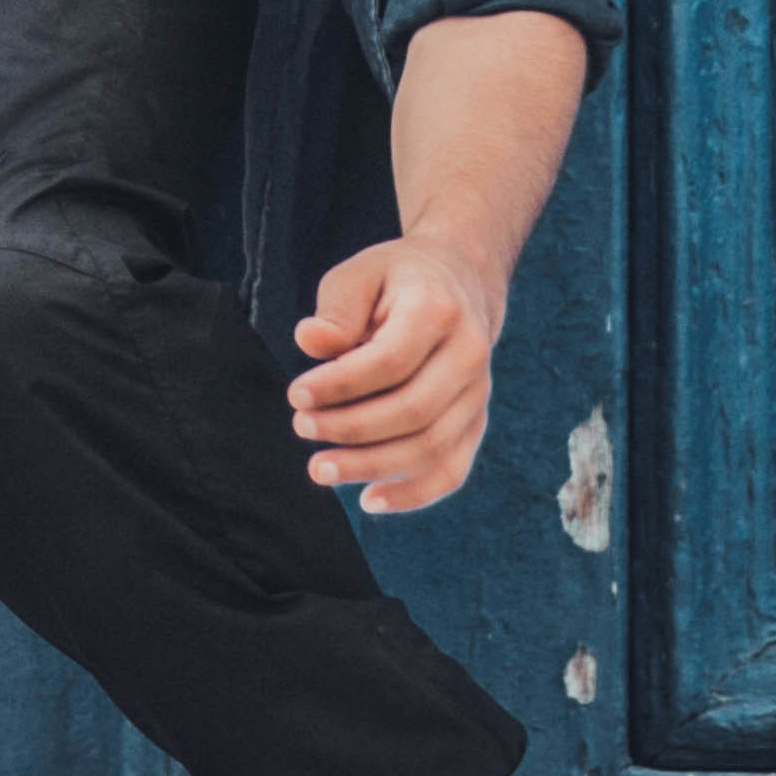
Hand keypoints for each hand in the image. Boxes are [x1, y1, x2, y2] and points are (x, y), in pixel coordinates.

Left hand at [288, 236, 509, 514]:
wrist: (458, 282)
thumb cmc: (394, 281)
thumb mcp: (359, 275)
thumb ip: (336, 309)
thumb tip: (309, 341)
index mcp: (439, 310)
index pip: (391, 360)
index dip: (340, 385)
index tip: (297, 395)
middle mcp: (470, 354)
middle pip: (413, 410)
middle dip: (350, 428)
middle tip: (301, 427)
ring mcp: (478, 393)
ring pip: (430, 447)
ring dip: (370, 466)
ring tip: (319, 468)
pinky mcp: (475, 423)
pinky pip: (451, 470)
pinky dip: (413, 494)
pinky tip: (368, 501)